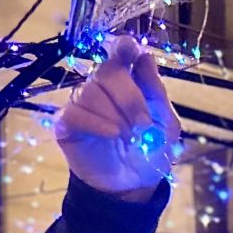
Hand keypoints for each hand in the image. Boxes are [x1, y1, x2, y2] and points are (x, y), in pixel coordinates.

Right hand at [53, 34, 183, 200]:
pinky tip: (111, 135)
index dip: (123, 47)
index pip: (120, 52)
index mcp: (128, 81)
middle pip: (107, 71)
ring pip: (90, 91)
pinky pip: (74, 112)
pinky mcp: (66, 123)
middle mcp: (102, 86)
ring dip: (115, 115)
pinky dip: (96, 123)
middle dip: (130, 98)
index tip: (130, 51)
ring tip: (127, 136)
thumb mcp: (166, 124)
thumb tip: (146, 56)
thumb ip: (156, 92)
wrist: (134, 185)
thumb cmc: (151, 150)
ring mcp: (82, 103)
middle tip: (143, 124)